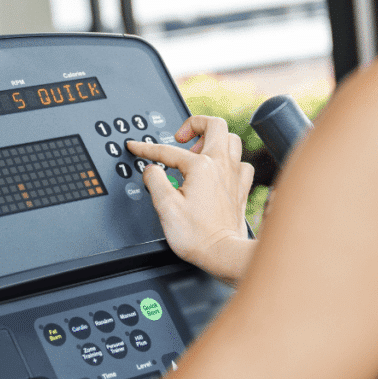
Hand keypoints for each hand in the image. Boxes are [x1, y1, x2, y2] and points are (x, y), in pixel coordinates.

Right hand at [126, 115, 254, 277]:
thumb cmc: (197, 235)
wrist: (223, 254)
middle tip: (180, 138)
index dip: (146, 148)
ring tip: (198, 152)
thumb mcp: (165, 206)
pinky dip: (229, 162)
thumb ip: (154, 180)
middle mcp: (221, 166)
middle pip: (215, 125)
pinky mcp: (241, 189)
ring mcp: (235, 176)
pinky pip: (241, 164)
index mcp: (201, 167)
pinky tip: (218, 172)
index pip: (167, 150)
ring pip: (232, 140)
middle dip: (195, 124)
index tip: (136, 147)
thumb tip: (151, 170)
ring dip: (214, 140)